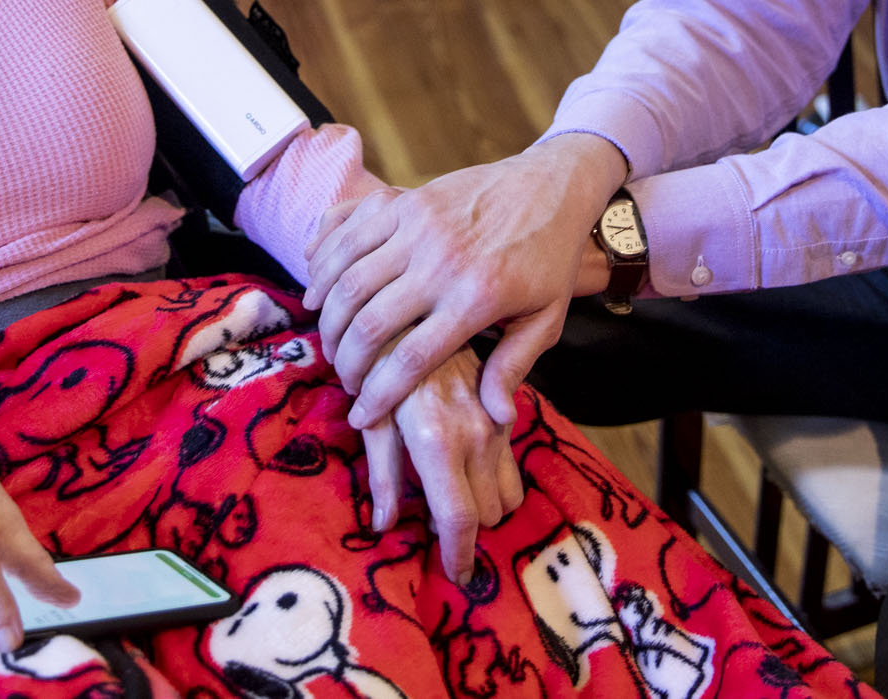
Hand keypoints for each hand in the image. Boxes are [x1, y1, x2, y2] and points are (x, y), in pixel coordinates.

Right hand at [303, 133, 628, 428]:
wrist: (550, 186)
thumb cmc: (549, 259)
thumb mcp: (547, 319)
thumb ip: (514, 366)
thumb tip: (494, 416)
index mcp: (478, 298)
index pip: (410, 359)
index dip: (377, 395)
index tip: (362, 417)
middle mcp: (443, 262)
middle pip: (369, 323)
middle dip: (345, 361)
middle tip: (344, 379)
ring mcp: (420, 226)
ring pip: (349, 279)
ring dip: (328, 318)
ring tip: (330, 343)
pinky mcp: (407, 202)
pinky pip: (350, 236)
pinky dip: (324, 266)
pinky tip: (320, 292)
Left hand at [357, 346, 524, 582]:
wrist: (418, 312)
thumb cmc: (382, 368)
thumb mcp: (375, 422)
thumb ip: (384, 475)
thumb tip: (384, 526)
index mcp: (438, 442)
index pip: (459, 518)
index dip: (459, 554)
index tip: (456, 576)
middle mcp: (476, 436)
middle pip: (488, 514)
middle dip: (465, 530)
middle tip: (436, 521)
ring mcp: (497, 424)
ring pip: (507, 495)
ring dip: (483, 507)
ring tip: (451, 495)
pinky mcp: (506, 414)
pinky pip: (512, 468)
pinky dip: (493, 482)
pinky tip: (466, 469)